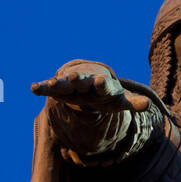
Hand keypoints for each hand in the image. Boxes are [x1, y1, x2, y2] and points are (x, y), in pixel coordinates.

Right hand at [31, 62, 148, 113]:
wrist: (90, 83)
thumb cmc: (107, 94)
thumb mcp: (120, 100)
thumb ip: (132, 102)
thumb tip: (148, 105)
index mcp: (103, 85)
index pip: (103, 84)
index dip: (101, 84)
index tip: (99, 82)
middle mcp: (86, 82)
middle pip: (82, 81)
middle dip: (78, 79)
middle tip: (73, 76)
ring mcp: (72, 84)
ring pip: (64, 83)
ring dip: (59, 83)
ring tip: (52, 84)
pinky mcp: (60, 88)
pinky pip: (50, 87)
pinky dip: (42, 87)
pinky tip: (33, 87)